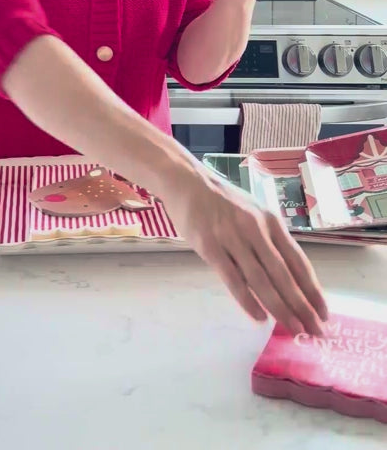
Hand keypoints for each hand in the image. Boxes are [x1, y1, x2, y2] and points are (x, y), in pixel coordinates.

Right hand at [161, 166, 327, 335]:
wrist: (188, 182)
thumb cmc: (224, 201)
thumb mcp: (254, 214)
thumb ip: (269, 241)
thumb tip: (288, 279)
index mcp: (271, 221)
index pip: (298, 260)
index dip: (312, 289)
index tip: (324, 313)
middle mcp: (256, 229)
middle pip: (283, 274)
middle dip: (302, 305)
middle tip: (315, 331)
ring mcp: (232, 238)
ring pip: (261, 280)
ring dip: (280, 308)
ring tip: (294, 329)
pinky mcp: (210, 247)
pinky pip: (233, 279)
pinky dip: (248, 300)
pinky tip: (260, 318)